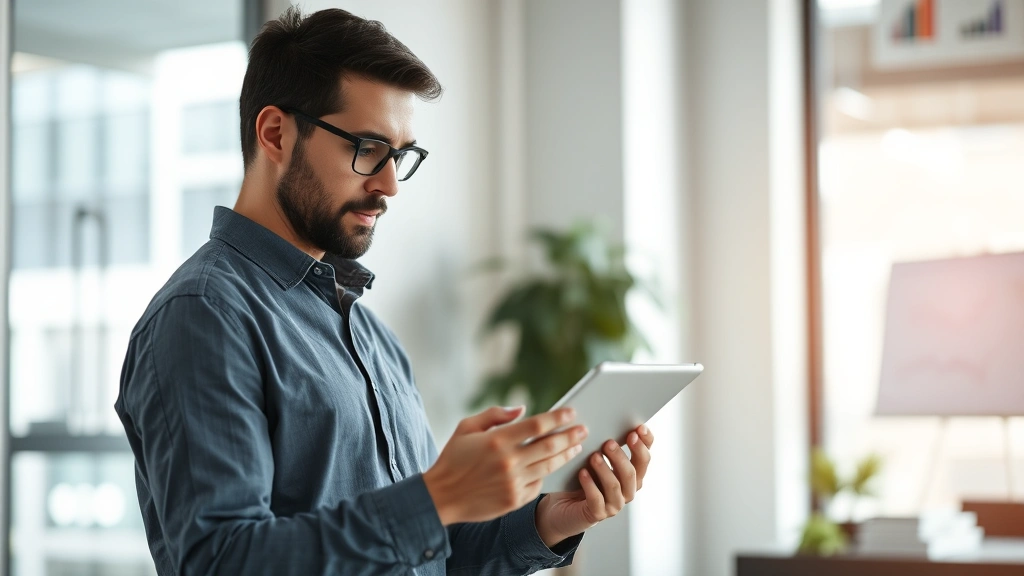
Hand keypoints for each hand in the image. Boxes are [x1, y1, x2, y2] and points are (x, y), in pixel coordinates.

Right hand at [423, 406, 588, 524]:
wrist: (442, 497)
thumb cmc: (453, 458)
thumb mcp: (466, 428)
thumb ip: (494, 415)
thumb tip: (522, 409)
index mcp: (496, 441)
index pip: (536, 425)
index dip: (557, 418)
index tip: (571, 412)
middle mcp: (508, 462)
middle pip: (549, 446)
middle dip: (571, 436)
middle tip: (584, 429)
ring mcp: (513, 483)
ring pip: (548, 466)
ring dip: (566, 455)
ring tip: (577, 447)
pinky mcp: (514, 500)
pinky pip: (538, 484)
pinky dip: (546, 473)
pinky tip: (552, 466)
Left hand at [535, 424, 654, 546]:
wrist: (562, 506)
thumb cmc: (582, 478)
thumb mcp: (595, 459)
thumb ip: (604, 445)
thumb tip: (607, 422)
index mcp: (632, 474)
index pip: (645, 457)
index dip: (645, 442)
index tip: (638, 428)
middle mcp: (627, 490)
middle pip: (633, 472)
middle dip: (622, 456)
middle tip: (609, 443)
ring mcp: (614, 504)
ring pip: (616, 486)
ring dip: (605, 469)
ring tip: (594, 456)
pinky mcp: (597, 514)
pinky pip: (596, 499)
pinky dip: (590, 485)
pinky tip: (582, 473)